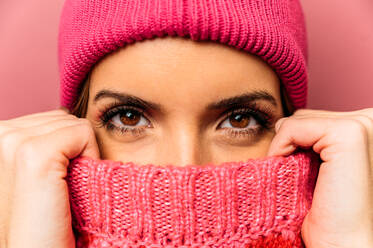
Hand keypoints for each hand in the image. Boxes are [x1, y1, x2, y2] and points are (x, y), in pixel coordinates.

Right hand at [0, 107, 99, 247]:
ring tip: (62, 189)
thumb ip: (43, 142)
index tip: (53, 182)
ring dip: (80, 154)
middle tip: (59, 188)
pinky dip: (91, 156)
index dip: (65, 147)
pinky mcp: (34, 154)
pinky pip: (83, 131)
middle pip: (62, 118)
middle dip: (72, 149)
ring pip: (73, 124)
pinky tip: (74, 186)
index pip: (49, 119)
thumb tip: (66, 116)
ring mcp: (12, 142)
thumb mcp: (36, 175)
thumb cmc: (43, 220)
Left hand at [267, 108, 372, 247]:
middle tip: (304, 176)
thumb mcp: (322, 163)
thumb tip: (282, 121)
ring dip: (287, 147)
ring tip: (303, 176)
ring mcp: (364, 125)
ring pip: (298, 120)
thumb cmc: (331, 209)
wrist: (343, 242)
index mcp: (367, 128)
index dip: (298, 143)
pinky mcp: (349, 134)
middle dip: (293, 144)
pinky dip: (280, 147)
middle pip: (306, 117)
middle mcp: (370, 121)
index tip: (304, 171)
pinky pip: (292, 127)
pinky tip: (291, 171)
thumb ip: (313, 137)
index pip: (314, 119)